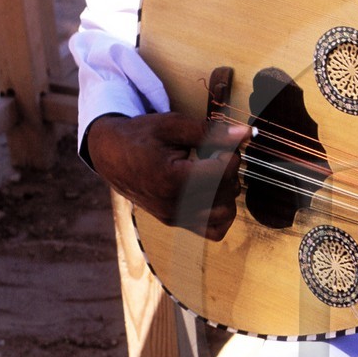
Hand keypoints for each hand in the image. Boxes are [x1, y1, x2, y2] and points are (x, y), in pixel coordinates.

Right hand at [86, 112, 249, 240]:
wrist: (110, 156)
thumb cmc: (140, 137)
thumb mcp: (172, 125)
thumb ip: (210, 131)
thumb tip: (247, 133)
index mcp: (173, 179)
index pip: (224, 172)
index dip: (230, 153)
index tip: (219, 143)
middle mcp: (174, 204)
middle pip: (228, 192)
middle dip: (230, 170)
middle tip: (214, 154)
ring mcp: (175, 217)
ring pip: (226, 214)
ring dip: (228, 192)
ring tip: (212, 173)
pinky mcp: (176, 222)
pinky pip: (214, 231)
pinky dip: (221, 214)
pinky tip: (213, 193)